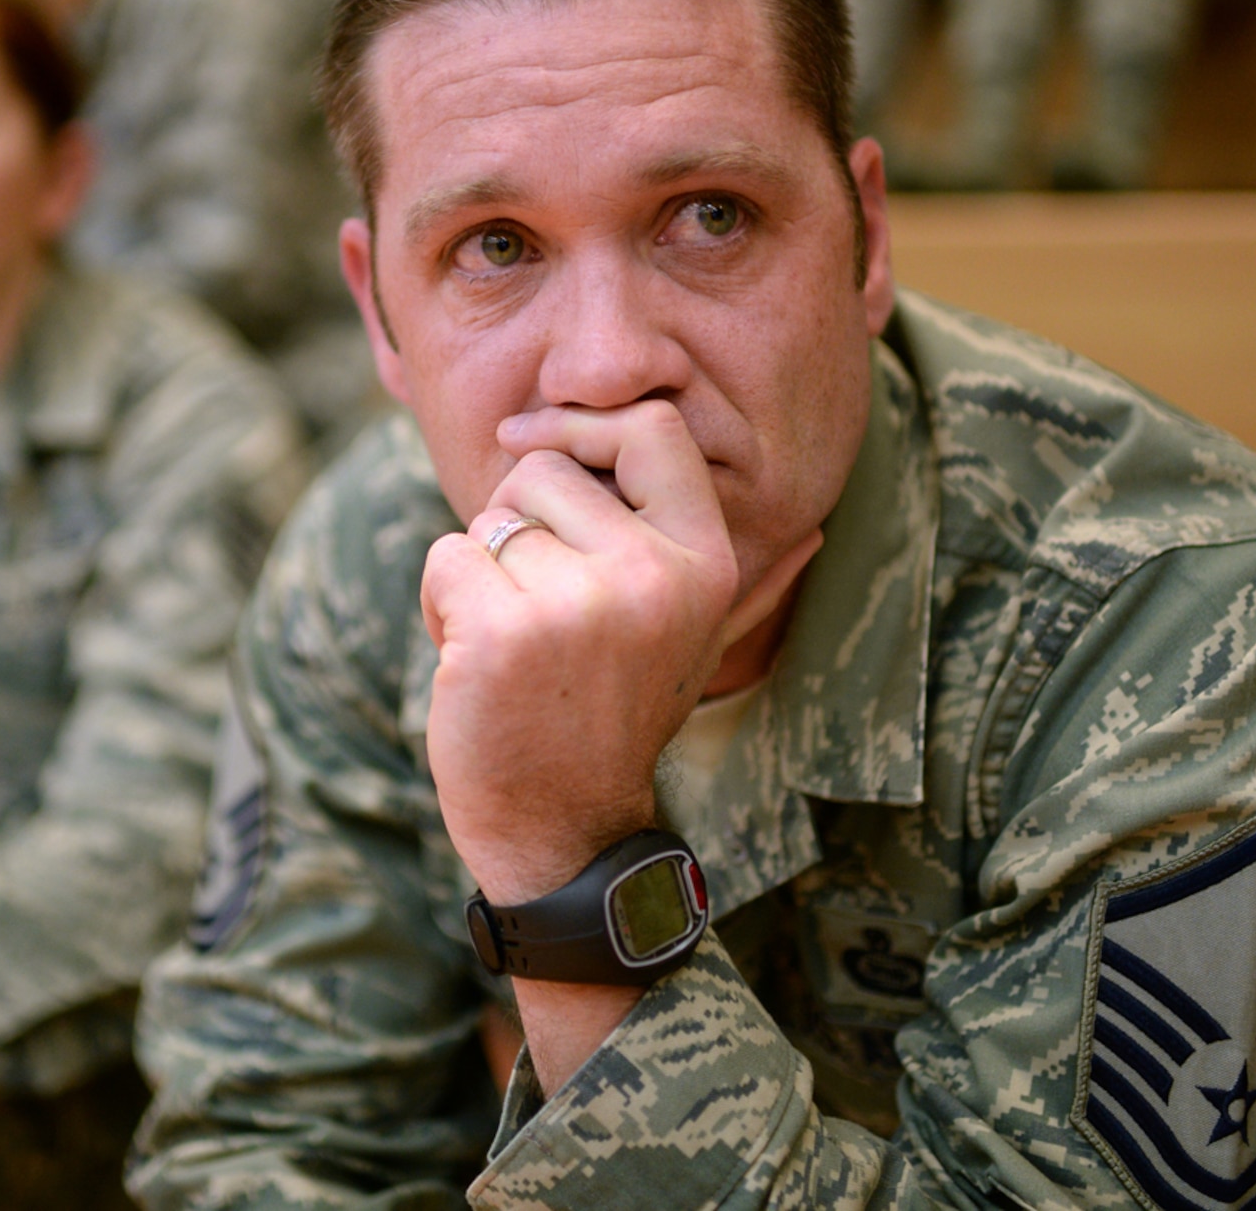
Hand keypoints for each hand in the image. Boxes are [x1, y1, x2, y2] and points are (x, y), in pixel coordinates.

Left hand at [420, 400, 818, 905]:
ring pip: (487, 519)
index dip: (587, 429)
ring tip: (514, 644)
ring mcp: (579, 605)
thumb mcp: (697, 645)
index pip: (652, 428)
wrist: (564, 827)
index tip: (546, 457)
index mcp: (708, 563)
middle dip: (517, 523)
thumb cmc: (615, 718)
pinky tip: (476, 662)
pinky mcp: (503, 633)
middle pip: (543, 469)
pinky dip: (440, 604)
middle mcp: (654, 577)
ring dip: (479, 574)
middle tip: (539, 607)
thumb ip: (752, 585)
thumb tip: (816, 531)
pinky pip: (445, 558)